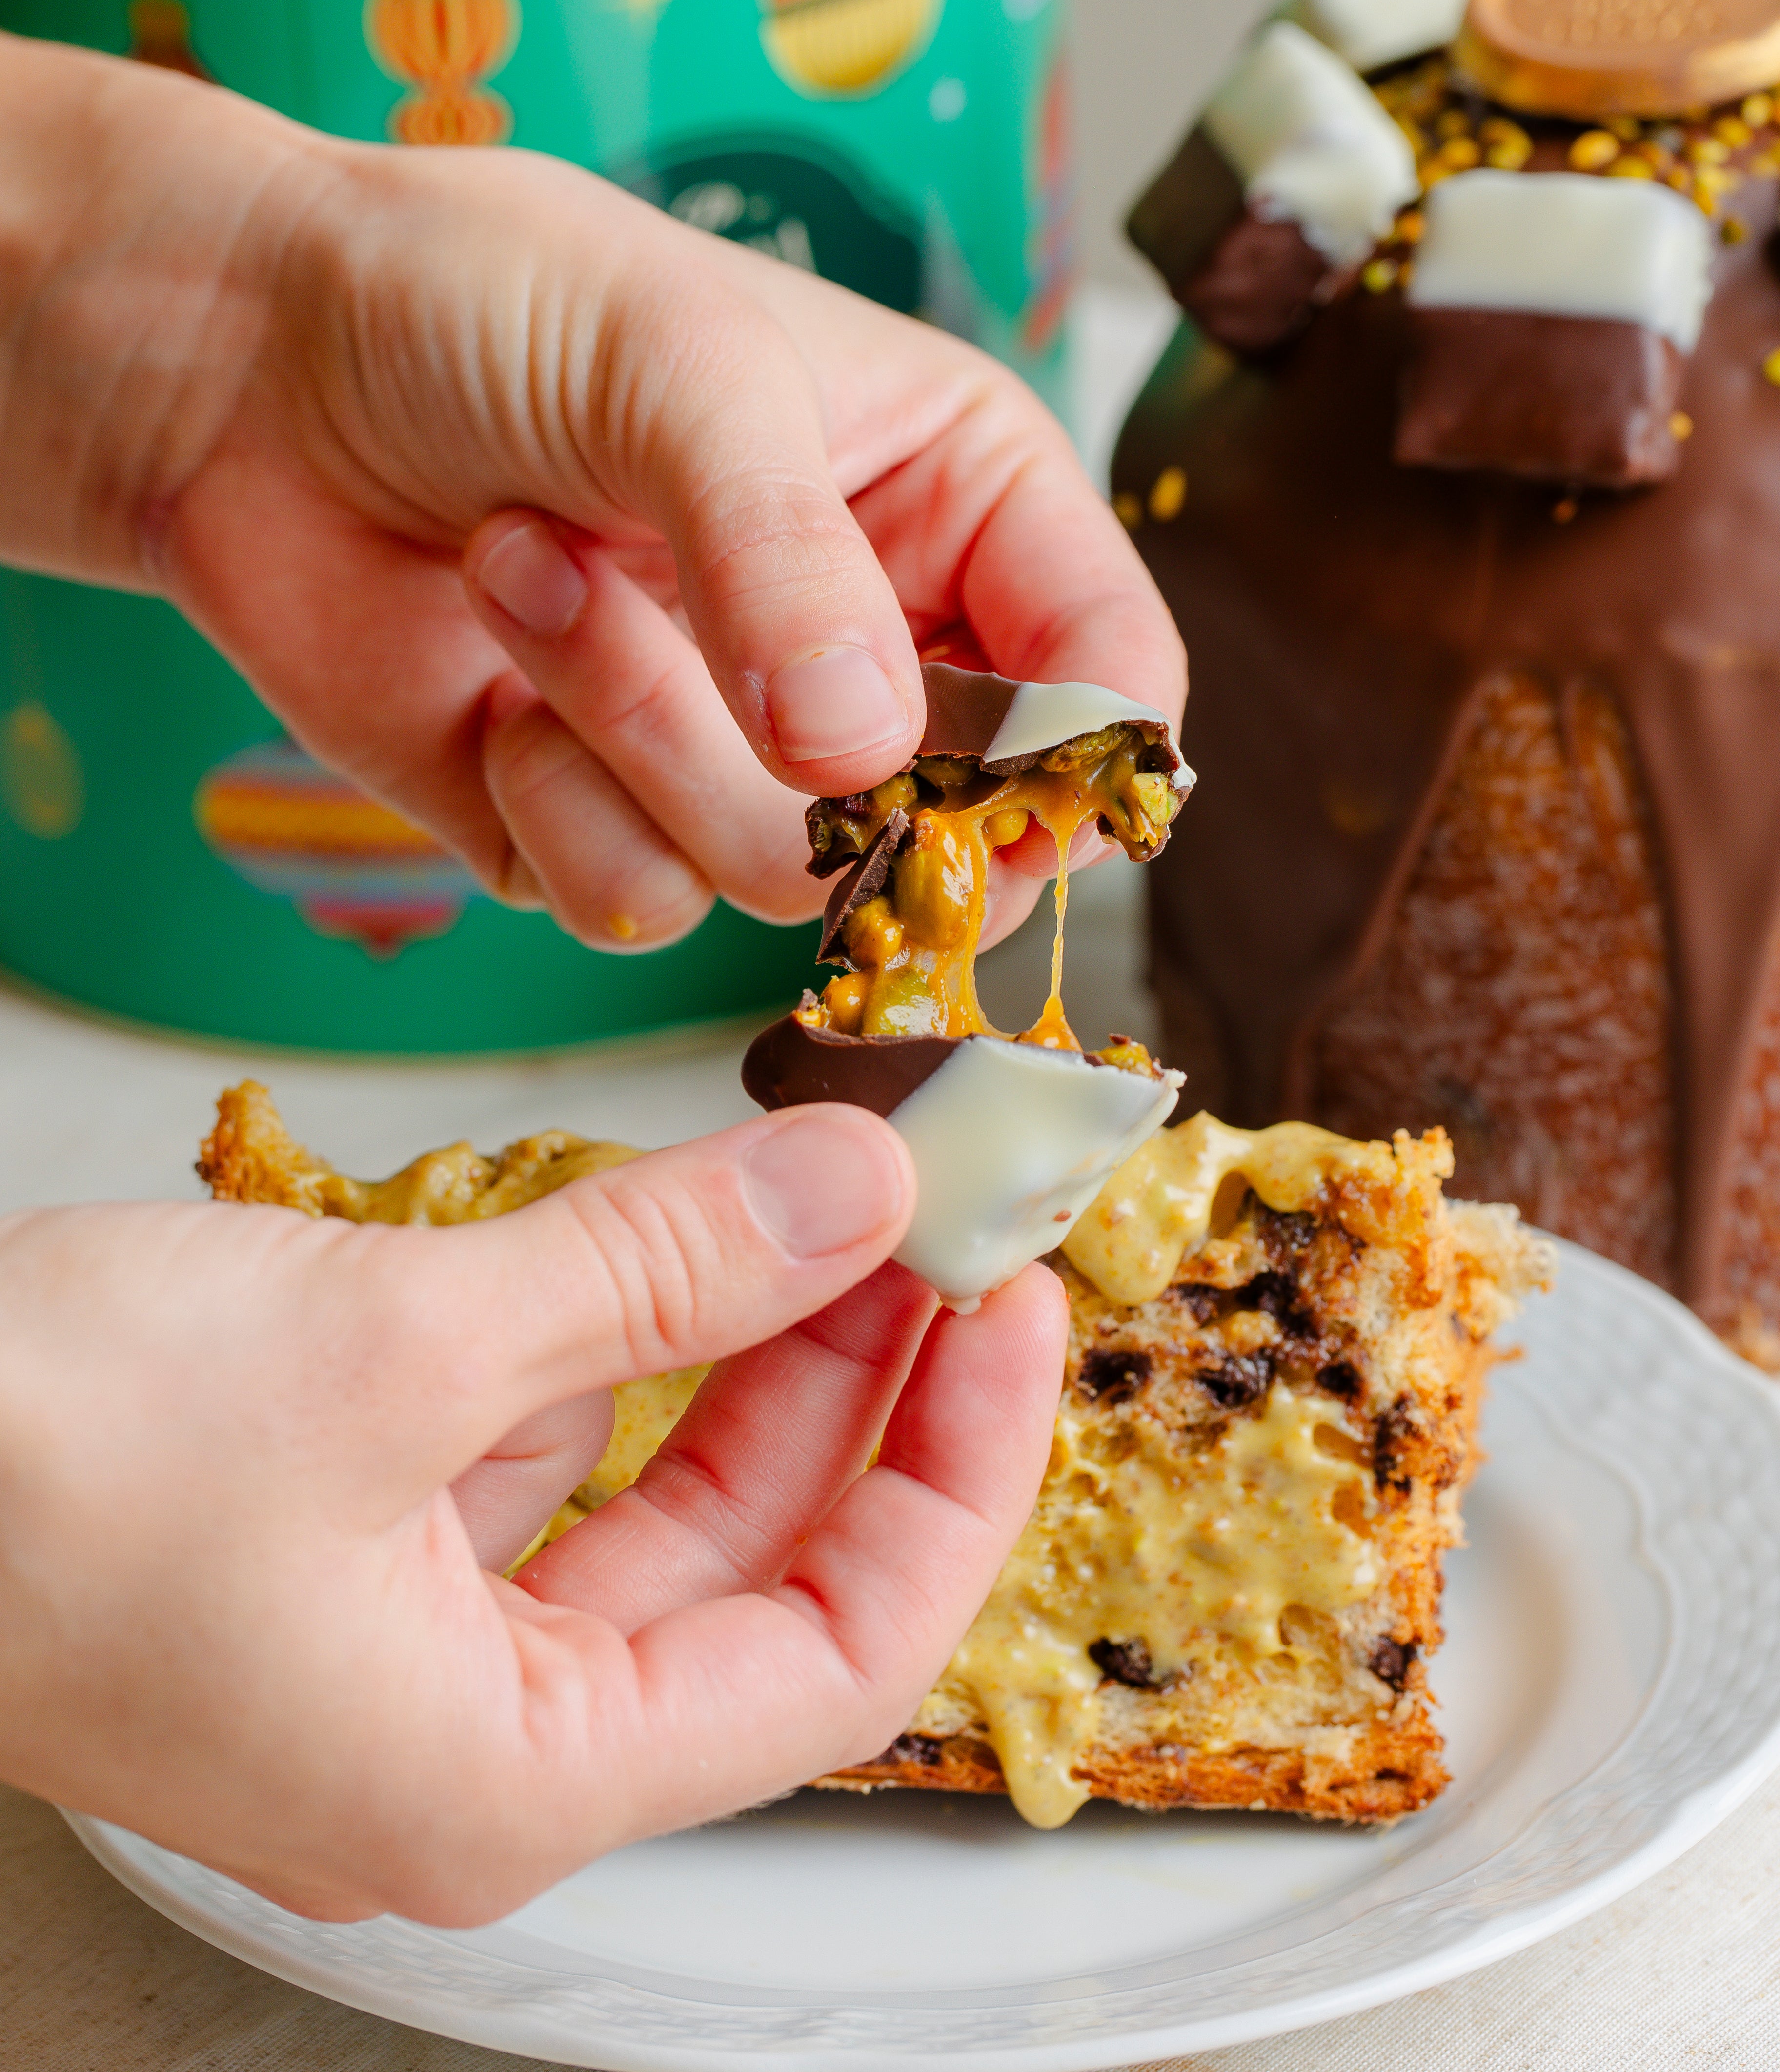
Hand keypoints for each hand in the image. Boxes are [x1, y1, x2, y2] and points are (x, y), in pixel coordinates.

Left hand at [0, 37, 1184, 949]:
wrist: (246, 365)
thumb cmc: (480, 300)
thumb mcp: (673, 365)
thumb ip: (788, 561)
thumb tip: (868, 759)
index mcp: (956, 498)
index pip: (1108, 677)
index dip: (1073, 757)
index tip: (973, 771)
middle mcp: (870, 642)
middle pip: (959, 826)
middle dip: (808, 749)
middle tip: (688, 610)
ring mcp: (740, 750)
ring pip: (783, 876)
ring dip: (633, 722)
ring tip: (527, 559)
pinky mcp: (604, 823)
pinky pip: (639, 906)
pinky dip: (549, 799)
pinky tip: (486, 661)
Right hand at [0, 1105, 1065, 1921]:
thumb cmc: (42, 1462)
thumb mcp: (406, 1340)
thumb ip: (657, 1267)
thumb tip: (853, 1195)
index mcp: (506, 1775)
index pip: (840, 1656)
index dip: (958, 1474)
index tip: (1013, 1311)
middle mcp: (466, 1743)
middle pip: (750, 1566)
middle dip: (858, 1381)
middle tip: (940, 1222)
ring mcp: (398, 1647)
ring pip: (647, 1499)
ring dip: (739, 1346)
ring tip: (832, 1195)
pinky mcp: (340, 1548)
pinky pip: (535, 1456)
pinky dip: (611, 1344)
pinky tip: (665, 1235)